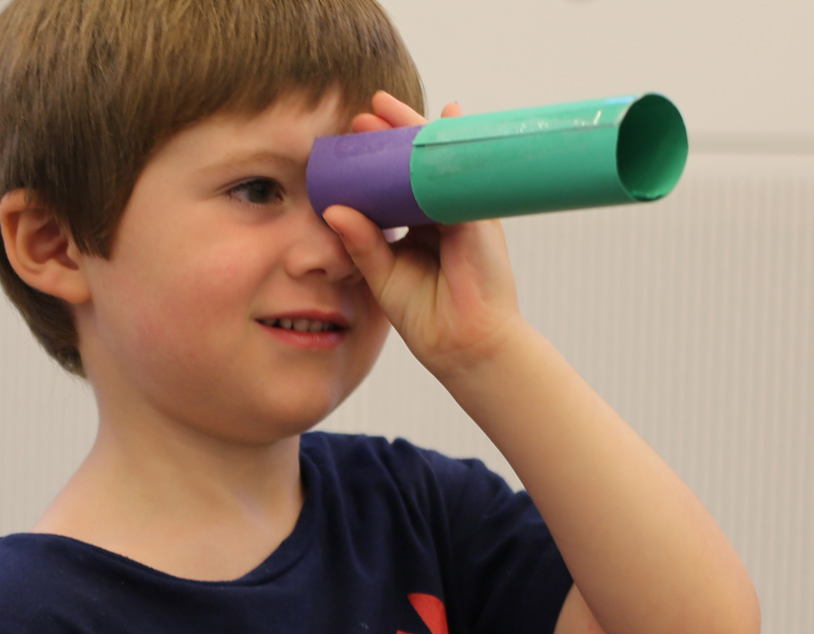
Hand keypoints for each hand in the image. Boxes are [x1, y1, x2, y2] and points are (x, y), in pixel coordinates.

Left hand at [321, 91, 524, 380]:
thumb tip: (333, 210)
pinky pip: (464, 175)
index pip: (396, 183)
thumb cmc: (427, 314)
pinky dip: (452, 148)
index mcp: (420, 227)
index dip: (375, 160)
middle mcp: (443, 213)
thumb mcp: (383, 273)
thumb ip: (362, 241)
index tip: (351, 137)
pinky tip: (446, 119)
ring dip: (416, 132)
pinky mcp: (480, 216)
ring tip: (388, 107)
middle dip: (394, 134)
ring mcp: (465, 212)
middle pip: (418, 165)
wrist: (464, 345)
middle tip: (367, 110)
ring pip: (439, 162)